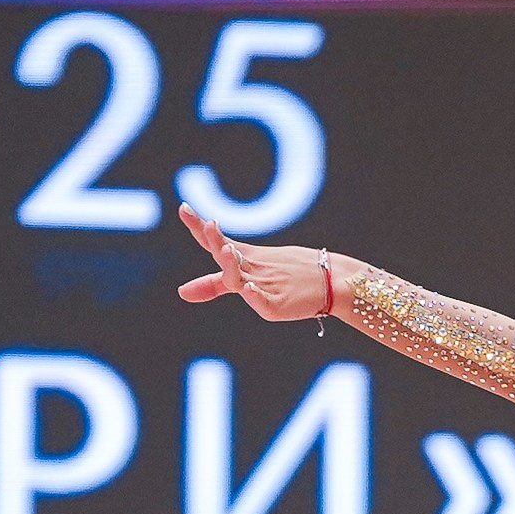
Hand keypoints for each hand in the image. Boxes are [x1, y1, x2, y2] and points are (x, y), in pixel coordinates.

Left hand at [175, 203, 336, 321]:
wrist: (334, 281)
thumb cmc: (291, 276)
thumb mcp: (250, 277)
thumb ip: (214, 285)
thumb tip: (180, 292)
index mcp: (247, 259)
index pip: (217, 242)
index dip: (198, 226)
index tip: (183, 207)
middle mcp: (253, 270)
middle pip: (227, 256)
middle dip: (216, 241)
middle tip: (210, 225)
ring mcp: (266, 286)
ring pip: (240, 278)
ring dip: (231, 264)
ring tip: (225, 250)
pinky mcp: (278, 306)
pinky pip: (262, 301)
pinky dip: (254, 295)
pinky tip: (247, 288)